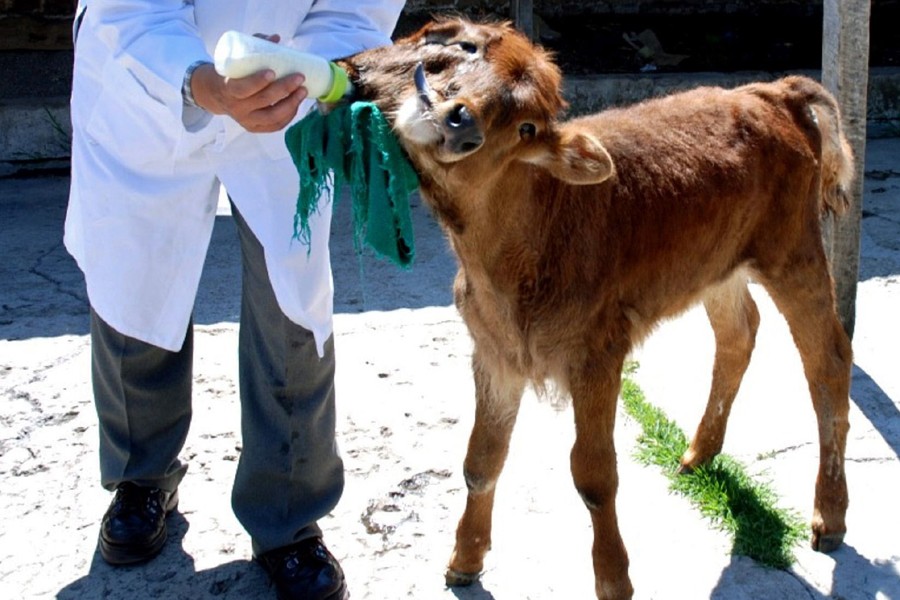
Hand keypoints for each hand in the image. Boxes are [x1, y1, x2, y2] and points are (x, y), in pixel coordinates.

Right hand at [191, 34, 307, 132]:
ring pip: (272, 116)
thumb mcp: (236, 59)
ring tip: (303, 91)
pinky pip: (275, 126)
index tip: (272, 72)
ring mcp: (246, 120)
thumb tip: (276, 38)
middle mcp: (237, 108)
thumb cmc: (230, 73)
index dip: (258, 82)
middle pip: (263, 100)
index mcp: (228, 89)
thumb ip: (254, 46)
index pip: (243, 89)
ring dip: (291, 104)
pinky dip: (288, 116)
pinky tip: (296, 104)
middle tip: (299, 77)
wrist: (216, 94)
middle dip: (284, 88)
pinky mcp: (254, 127)